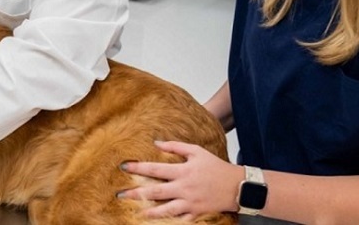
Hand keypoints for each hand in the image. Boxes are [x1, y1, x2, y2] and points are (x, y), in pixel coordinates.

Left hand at [118, 141, 241, 218]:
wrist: (237, 186)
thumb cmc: (217, 167)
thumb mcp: (197, 151)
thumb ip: (176, 146)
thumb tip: (157, 143)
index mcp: (183, 171)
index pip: (156, 168)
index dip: (138, 167)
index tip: (124, 166)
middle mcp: (184, 188)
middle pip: (156, 191)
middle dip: (136, 193)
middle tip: (120, 194)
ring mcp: (190, 202)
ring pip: (166, 209)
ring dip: (150, 212)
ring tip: (137, 212)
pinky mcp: (196, 213)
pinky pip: (181, 220)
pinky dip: (170, 222)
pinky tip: (159, 223)